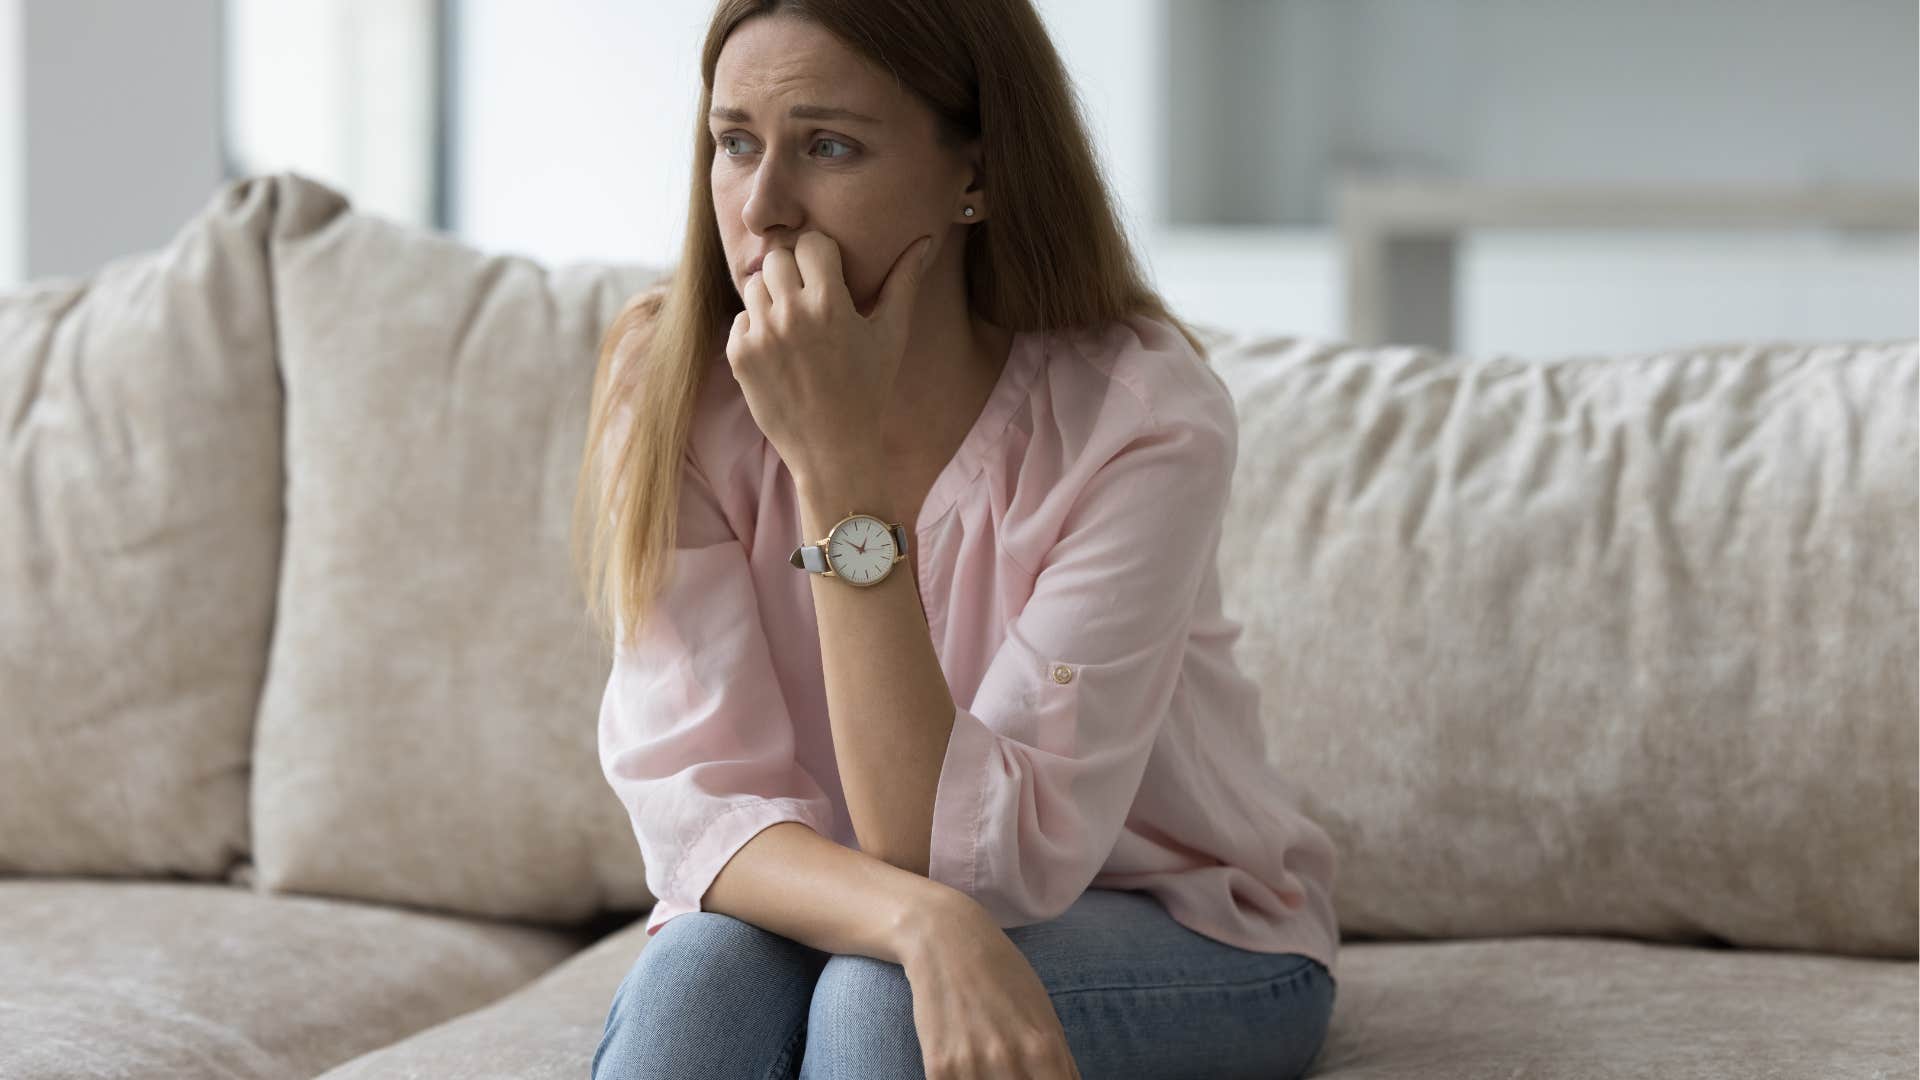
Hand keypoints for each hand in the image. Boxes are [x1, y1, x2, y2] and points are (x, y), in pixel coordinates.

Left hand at [725, 229, 935, 485]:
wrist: (833, 450)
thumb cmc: (869, 390)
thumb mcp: (891, 335)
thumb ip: (904, 282)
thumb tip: (924, 239)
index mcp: (830, 304)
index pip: (811, 242)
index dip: (821, 255)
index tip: (829, 275)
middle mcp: (790, 315)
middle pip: (778, 257)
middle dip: (794, 272)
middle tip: (809, 297)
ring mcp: (760, 336)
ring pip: (755, 285)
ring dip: (772, 297)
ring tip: (794, 324)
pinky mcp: (739, 356)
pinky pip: (741, 319)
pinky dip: (756, 329)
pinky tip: (781, 352)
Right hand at [899, 895, 1083, 1078]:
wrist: (946, 940)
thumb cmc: (1003, 976)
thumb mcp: (1044, 1014)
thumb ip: (1062, 1063)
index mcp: (1043, 1048)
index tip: (1040, 1079)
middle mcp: (1009, 1059)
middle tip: (1013, 1071)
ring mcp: (972, 1066)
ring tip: (988, 1066)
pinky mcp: (938, 1068)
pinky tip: (963, 1067)